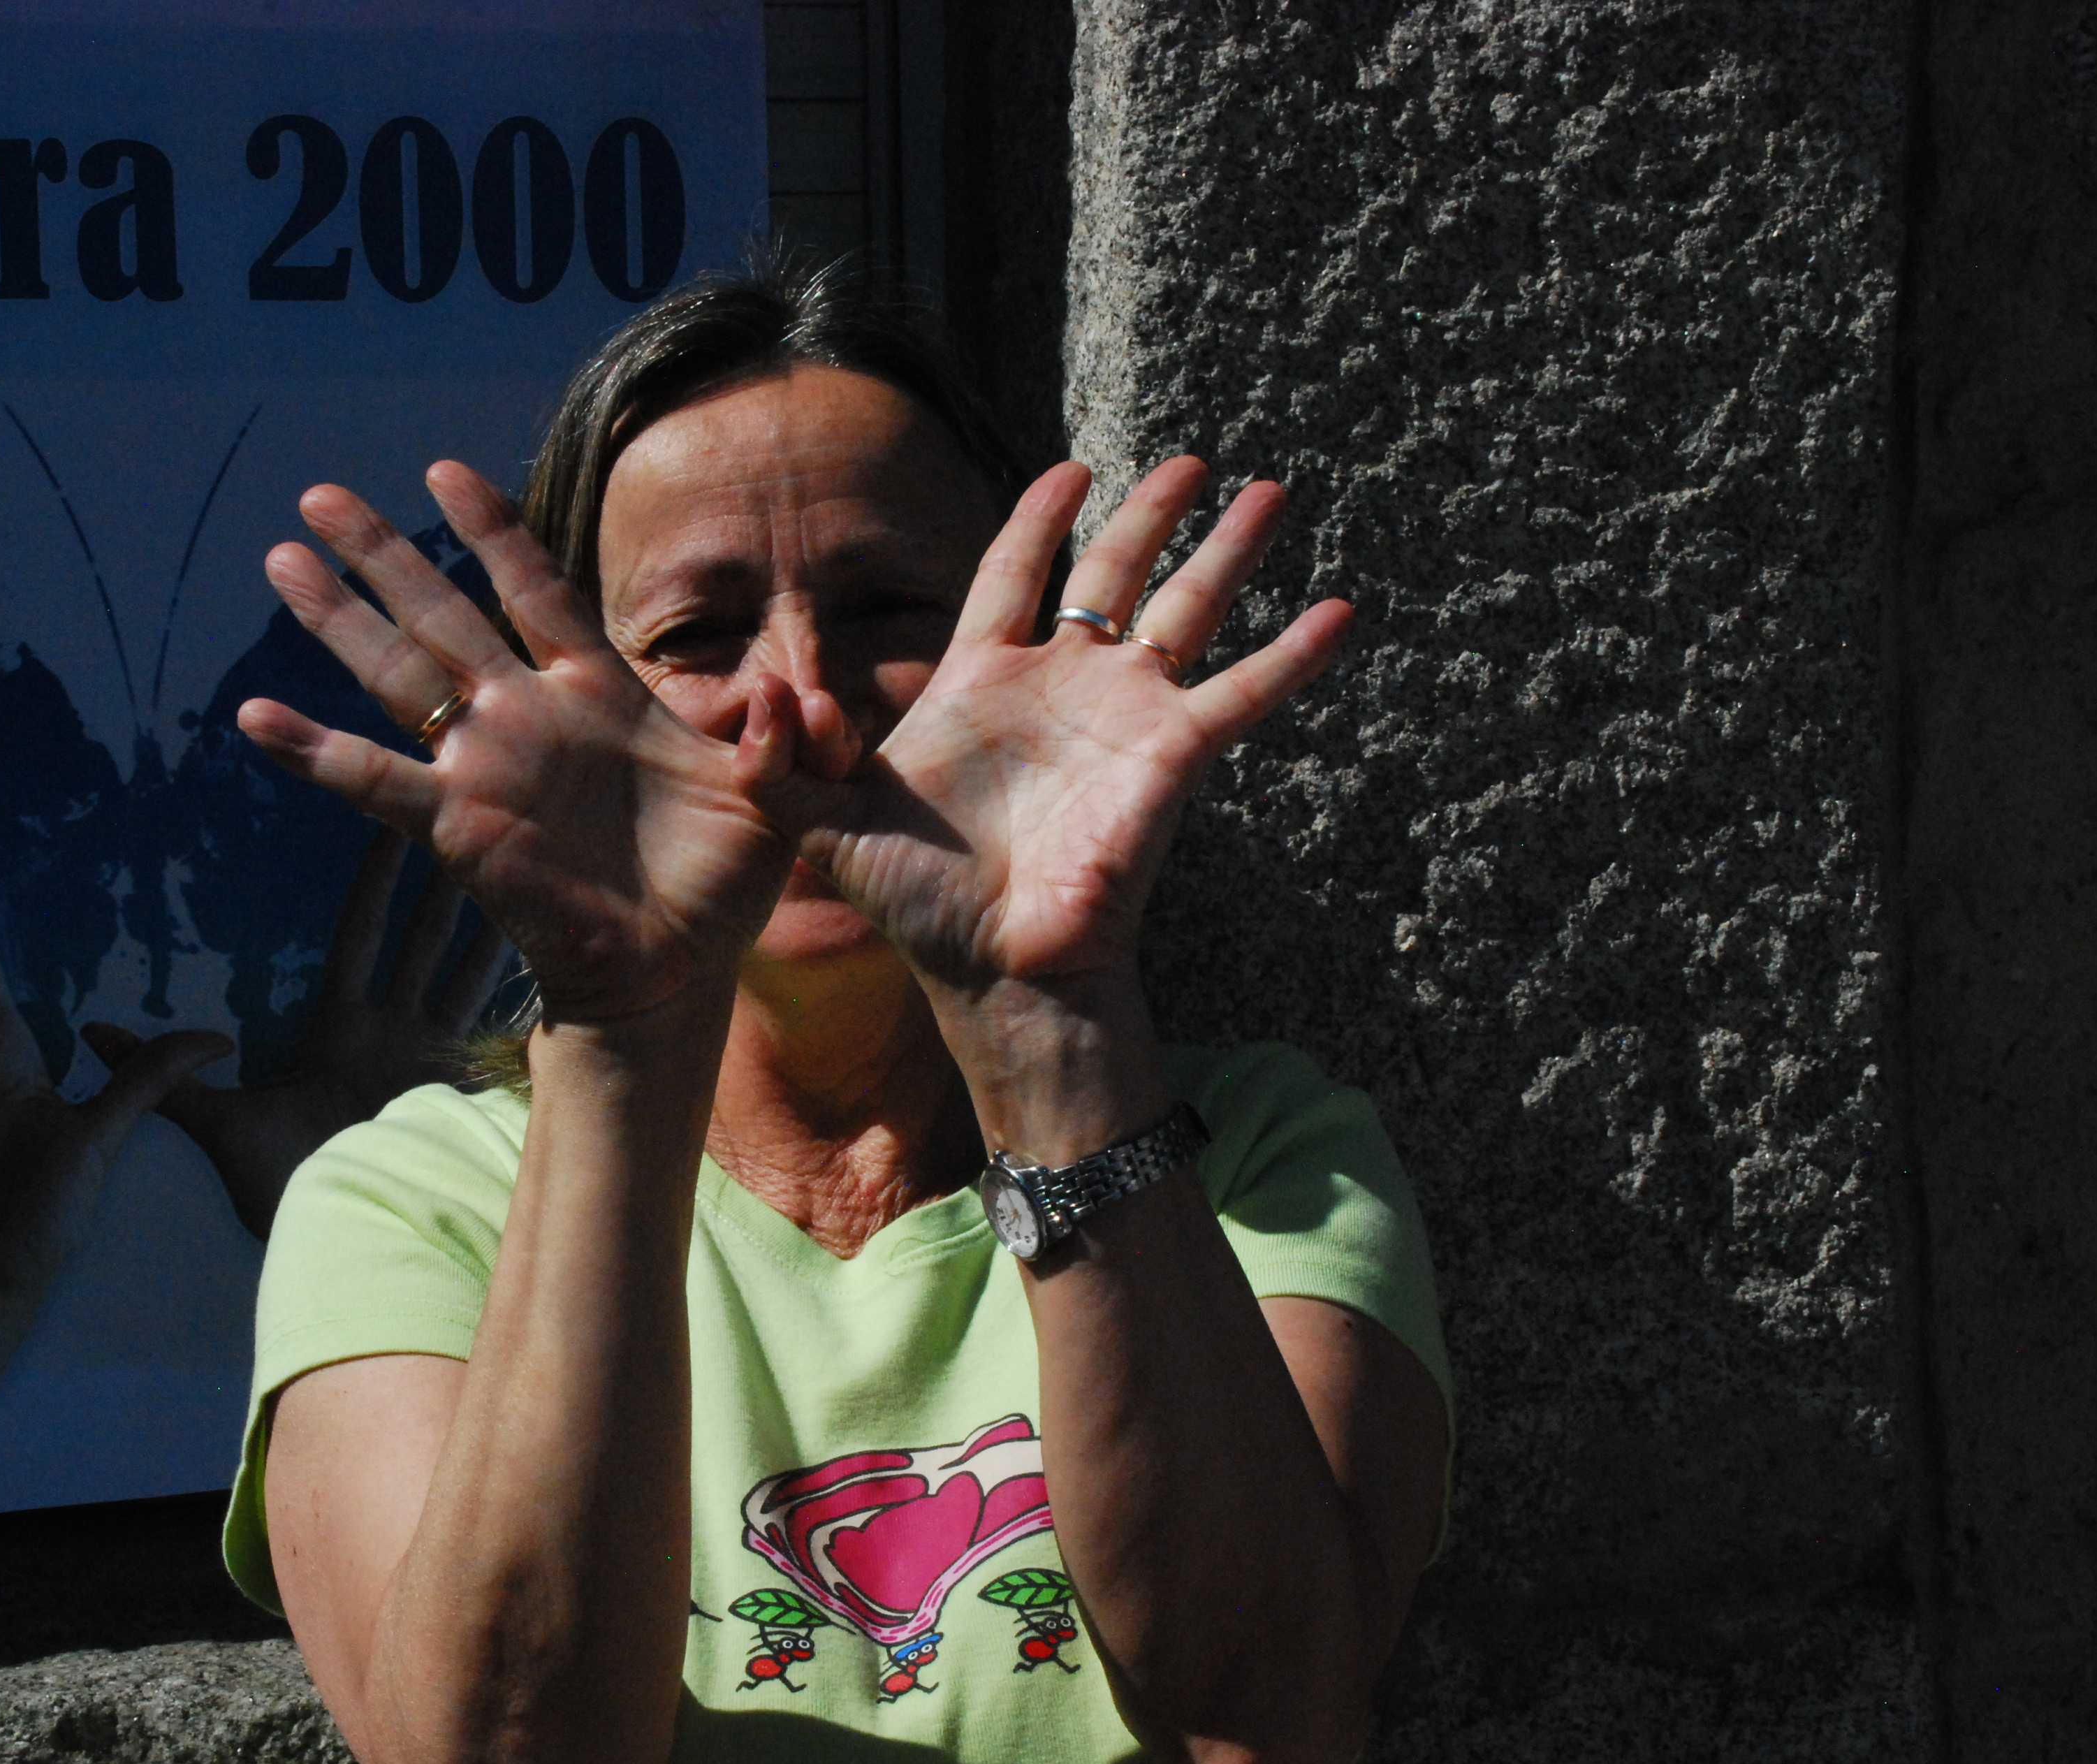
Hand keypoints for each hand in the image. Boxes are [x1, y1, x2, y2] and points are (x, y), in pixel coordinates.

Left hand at [82, 827, 510, 1240]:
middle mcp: (393, 1028)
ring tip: (514, 862)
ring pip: (468, 967)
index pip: (359, 932)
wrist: (340, 1239)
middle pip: (422, 934)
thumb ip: (166, 1074)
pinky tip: (554, 947)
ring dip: (489, 917)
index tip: (384, 821)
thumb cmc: (280, 1185)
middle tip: (465, 812)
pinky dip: (526, 987)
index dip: (373, 879)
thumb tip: (89, 1032)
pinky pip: (501, 1024)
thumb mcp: (217, 1121)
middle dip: (442, 877)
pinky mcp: (465, 1086)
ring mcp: (435, 1054)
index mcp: (338, 1024)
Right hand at [237, 469, 791, 1024]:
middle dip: (385, 552)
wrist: (680, 969)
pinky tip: (254, 717)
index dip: (494, 529)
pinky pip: (377, 782)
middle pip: (444, 611)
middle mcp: (530, 716)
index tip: (445, 472)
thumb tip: (783, 692)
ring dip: (339, 619)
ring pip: (399, 674)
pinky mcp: (462, 826)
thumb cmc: (724, 885)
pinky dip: (316, 752)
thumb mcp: (777, 802)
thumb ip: (781, 742)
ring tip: (280, 559)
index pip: (538, 588)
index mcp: (601, 692)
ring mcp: (488, 766)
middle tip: (320, 493)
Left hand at [750, 457, 1352, 997]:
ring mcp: (1125, 714)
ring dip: (1230, 550)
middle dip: (1151, 514)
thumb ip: (779, 764)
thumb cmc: (919, 906)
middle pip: (1114, 571)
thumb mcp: (825, 828)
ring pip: (1189, 608)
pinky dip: (1295, 654)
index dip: (1039, 517)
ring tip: (1268, 490)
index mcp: (982, 682)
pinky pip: (1245, 692)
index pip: (1015, 572)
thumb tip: (755, 696)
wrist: (996, 969)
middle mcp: (1063, 684)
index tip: (1070, 467)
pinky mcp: (1174, 755)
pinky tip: (1341, 610)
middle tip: (1188, 460)